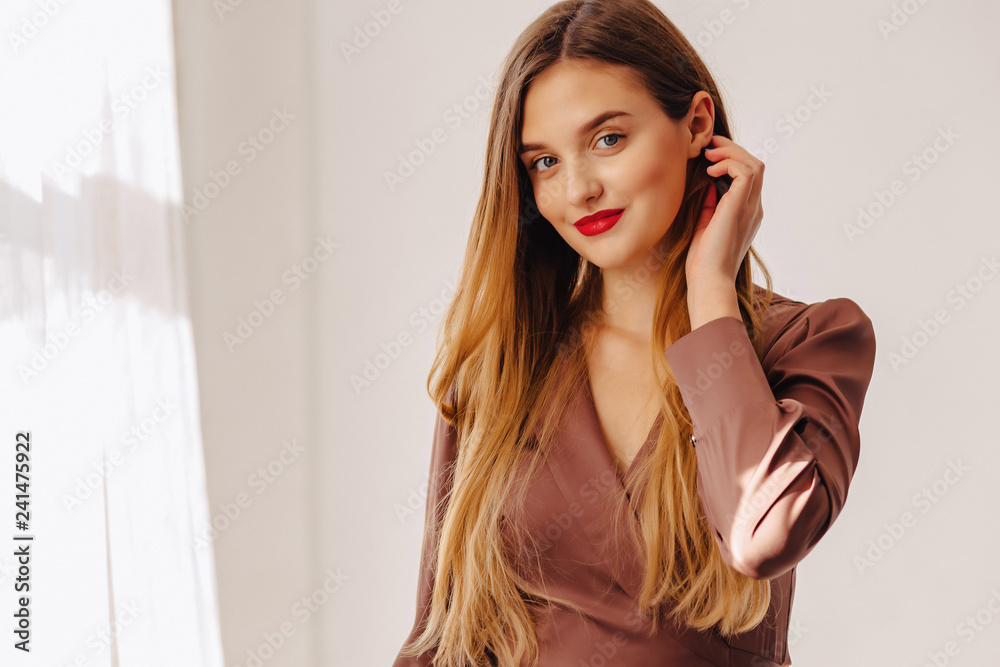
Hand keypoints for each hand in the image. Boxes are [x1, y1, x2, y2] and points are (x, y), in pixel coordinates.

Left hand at [685, 135, 764, 286]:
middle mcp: (754, 209)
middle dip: (732, 149)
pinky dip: (728, 163)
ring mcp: (751, 208)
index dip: (732, 159)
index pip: (749, 176)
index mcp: (747, 214)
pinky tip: (710, 169)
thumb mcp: (706, 225)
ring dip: (731, 152)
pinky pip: (745, 172)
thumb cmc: (703, 260)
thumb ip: (711, 205)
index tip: (709, 154)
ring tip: (709, 153)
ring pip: (754, 164)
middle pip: (755, 165)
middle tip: (709, 145)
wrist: (708, 280)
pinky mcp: (741, 208)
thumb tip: (708, 183)